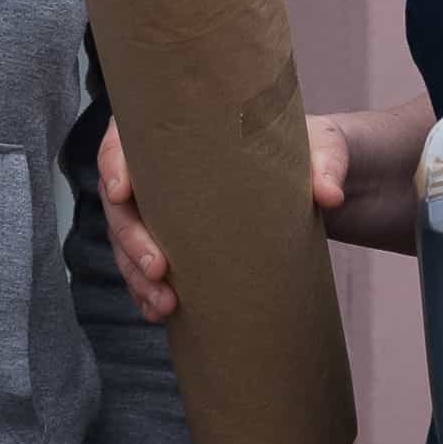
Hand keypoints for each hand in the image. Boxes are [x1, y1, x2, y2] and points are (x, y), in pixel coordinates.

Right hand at [96, 114, 349, 326]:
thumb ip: (327, 164)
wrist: (326, 183)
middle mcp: (166, 169)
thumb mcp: (327, 148)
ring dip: (135, 275)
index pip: (128, 137)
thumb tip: (329, 195)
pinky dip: (148, 292)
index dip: (113, 163)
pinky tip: (160, 314)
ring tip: (164, 306)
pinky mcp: (182, 241)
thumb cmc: (316, 149)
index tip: (121, 192)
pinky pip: (148, 267)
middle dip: (129, 239)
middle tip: (158, 270)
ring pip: (128, 241)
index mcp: (186, 130)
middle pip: (122, 201)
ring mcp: (168, 209)